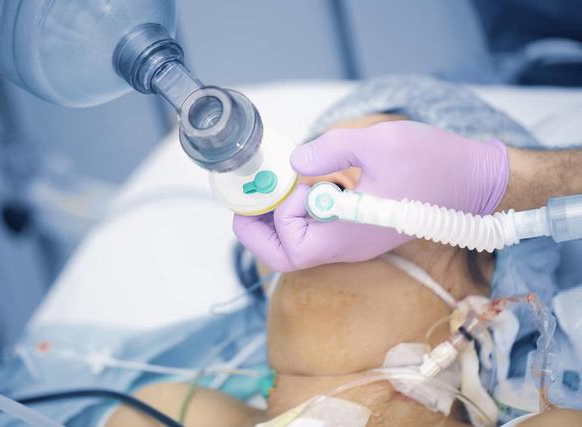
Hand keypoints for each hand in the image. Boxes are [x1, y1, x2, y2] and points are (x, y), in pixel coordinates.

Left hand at [233, 121, 508, 271]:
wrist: (472, 180)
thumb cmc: (432, 163)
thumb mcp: (379, 144)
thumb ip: (330, 149)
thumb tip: (294, 161)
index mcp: (349, 234)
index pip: (294, 250)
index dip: (281, 219)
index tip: (292, 183)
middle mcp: (347, 245)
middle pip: (289, 257)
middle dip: (259, 233)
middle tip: (247, 200)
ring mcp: (353, 238)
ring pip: (301, 245)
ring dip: (277, 220)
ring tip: (270, 186)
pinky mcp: (359, 227)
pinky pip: (317, 230)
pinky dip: (298, 212)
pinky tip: (300, 184)